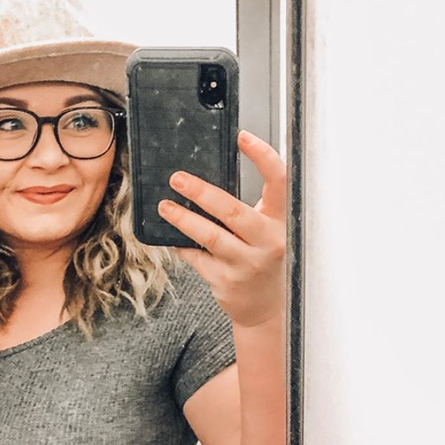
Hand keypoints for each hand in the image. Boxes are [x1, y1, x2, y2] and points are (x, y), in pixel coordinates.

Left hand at [157, 130, 286, 326]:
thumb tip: (204, 181)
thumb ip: (246, 209)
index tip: (242, 137)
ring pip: (210, 235)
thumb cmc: (262, 259)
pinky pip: (196, 256)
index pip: (278, 182)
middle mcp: (268, 241)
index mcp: (280, 221)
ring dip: (182, 218)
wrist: (265, 307)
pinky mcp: (226, 280)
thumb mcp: (265, 231)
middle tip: (177, 178)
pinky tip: (170, 237)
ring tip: (164, 206)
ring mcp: (247, 263)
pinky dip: (181, 244)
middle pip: (233, 210)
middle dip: (201, 192)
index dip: (262, 157)